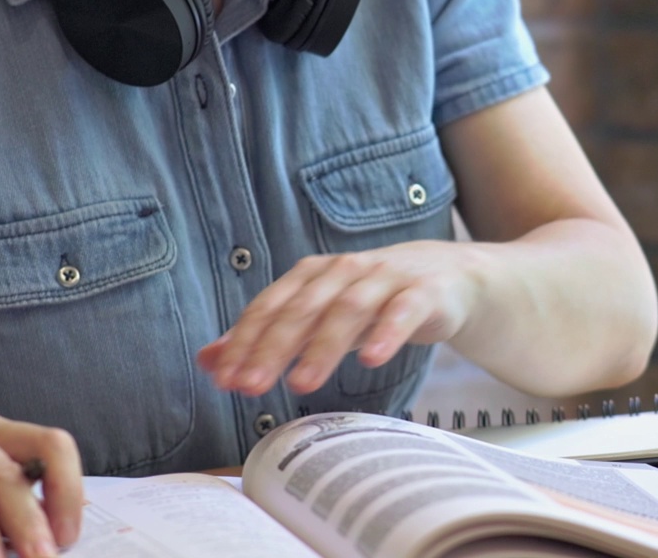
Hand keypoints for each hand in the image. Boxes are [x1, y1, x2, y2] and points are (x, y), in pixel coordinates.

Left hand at [197, 241, 480, 395]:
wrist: (449, 279)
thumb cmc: (376, 301)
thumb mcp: (320, 316)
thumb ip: (269, 337)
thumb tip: (208, 362)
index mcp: (314, 275)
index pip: (271, 306)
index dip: (245, 342)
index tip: (225, 379)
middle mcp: (345, 271)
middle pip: (303, 308)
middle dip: (273, 347)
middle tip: (250, 387)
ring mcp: (386, 279)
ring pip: (349, 310)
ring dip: (322, 346)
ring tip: (301, 383)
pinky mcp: (423, 293)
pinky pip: (403, 312)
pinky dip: (386, 334)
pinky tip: (371, 359)